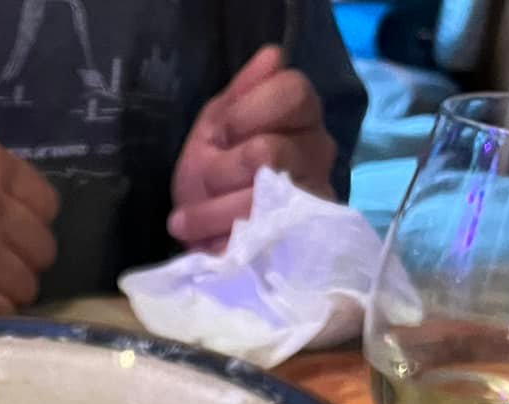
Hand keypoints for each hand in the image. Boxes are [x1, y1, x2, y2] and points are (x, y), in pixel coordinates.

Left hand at [169, 45, 337, 253]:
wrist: (208, 235)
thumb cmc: (214, 174)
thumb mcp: (217, 125)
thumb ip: (242, 92)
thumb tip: (272, 56)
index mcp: (302, 115)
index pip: (292, 92)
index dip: (246, 113)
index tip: (220, 134)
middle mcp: (319, 152)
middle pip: (269, 152)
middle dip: (221, 171)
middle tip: (204, 183)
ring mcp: (315, 199)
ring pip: (259, 199)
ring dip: (211, 213)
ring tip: (189, 222)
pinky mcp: (303, 243)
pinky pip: (258, 238)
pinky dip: (222, 240)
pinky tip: (209, 243)